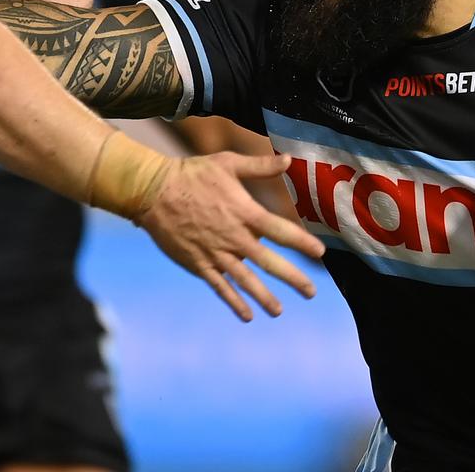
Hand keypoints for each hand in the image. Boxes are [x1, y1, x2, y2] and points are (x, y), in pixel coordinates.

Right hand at [137, 152, 325, 321]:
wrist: (153, 192)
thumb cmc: (192, 174)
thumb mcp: (227, 163)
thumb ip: (259, 166)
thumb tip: (289, 159)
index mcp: (244, 212)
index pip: (280, 231)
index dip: (302, 242)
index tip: (320, 252)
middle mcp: (234, 237)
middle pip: (269, 262)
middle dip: (292, 278)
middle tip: (311, 292)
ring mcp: (215, 254)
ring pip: (245, 281)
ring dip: (264, 297)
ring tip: (279, 311)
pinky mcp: (198, 264)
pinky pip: (220, 287)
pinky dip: (234, 301)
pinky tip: (246, 315)